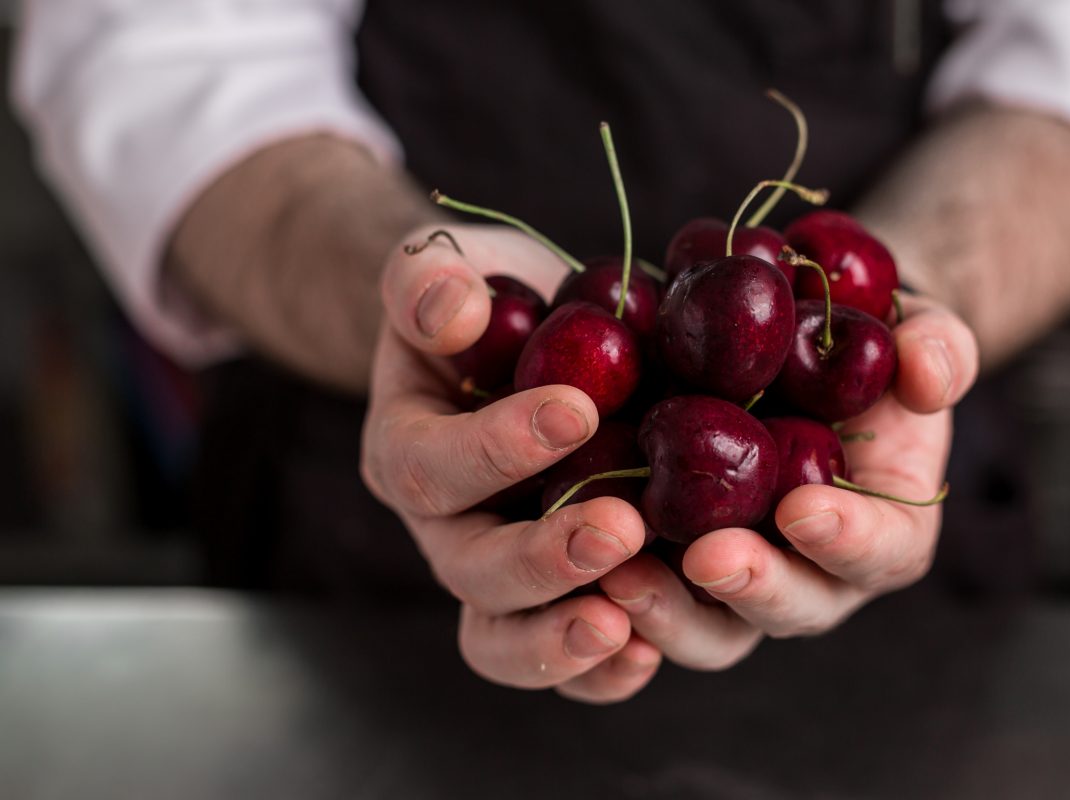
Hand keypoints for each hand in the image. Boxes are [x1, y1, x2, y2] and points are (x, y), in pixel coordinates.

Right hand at [360, 224, 660, 702]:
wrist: (516, 346)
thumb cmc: (484, 304)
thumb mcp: (444, 268)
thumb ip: (428, 279)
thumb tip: (451, 309)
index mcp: (407, 450)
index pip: (430, 466)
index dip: (496, 448)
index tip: (575, 410)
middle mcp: (446, 528)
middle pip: (471, 571)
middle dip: (542, 558)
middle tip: (618, 529)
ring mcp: (498, 572)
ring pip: (503, 637)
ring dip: (562, 640)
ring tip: (625, 626)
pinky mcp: (556, 596)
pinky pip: (562, 660)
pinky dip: (599, 672)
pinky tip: (647, 651)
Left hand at [597, 294, 978, 669]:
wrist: (799, 349)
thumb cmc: (867, 344)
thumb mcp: (914, 329)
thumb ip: (937, 348)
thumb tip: (930, 375)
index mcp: (882, 527)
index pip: (881, 552)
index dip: (849, 539)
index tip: (804, 509)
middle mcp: (811, 570)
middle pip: (790, 608)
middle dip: (750, 587)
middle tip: (707, 556)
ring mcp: (737, 571)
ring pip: (709, 626)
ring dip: (666, 610)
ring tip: (618, 573)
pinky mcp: (670, 557)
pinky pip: (644, 595)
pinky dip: (611, 592)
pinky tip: (570, 562)